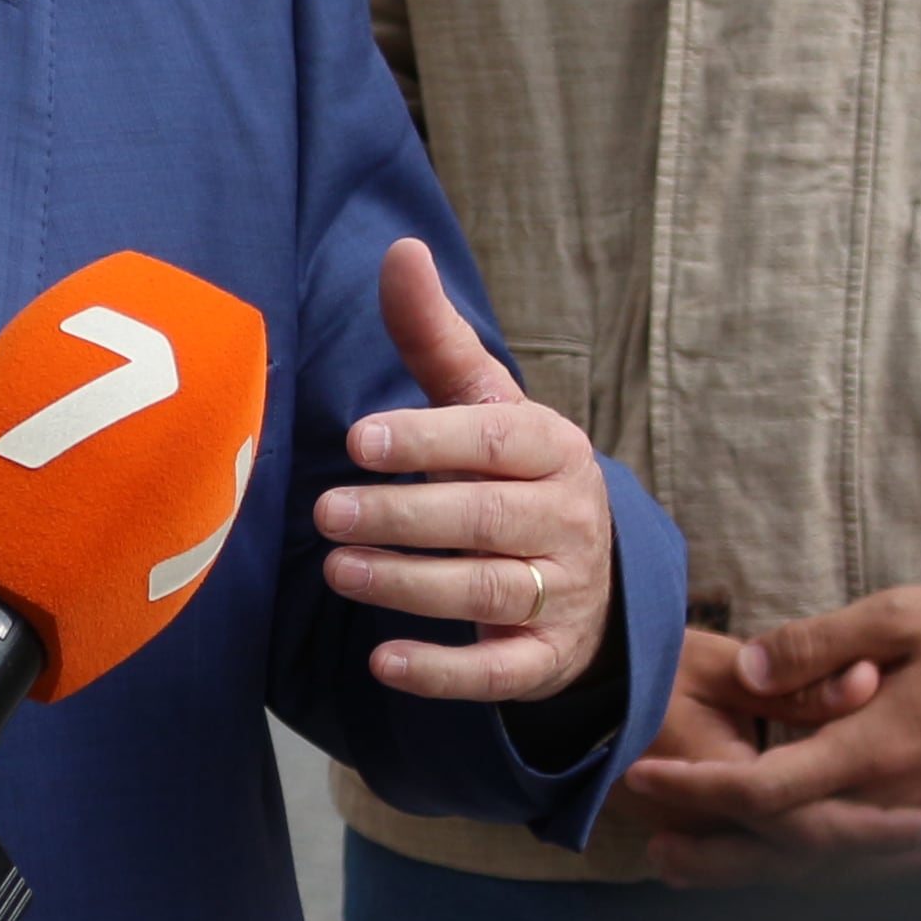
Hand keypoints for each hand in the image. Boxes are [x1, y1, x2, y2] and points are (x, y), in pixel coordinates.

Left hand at [318, 242, 618, 703]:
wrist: (593, 572)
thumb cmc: (509, 470)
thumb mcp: (483, 403)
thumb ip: (435, 337)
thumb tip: (400, 247)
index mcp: (552, 449)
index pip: (494, 440)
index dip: (429, 440)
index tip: (359, 440)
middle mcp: (568, 520)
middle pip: (486, 520)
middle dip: (405, 517)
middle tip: (327, 512)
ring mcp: (564, 593)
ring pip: (489, 592)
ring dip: (412, 585)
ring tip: (341, 571)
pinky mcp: (546, 657)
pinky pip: (502, 673)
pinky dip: (445, 672)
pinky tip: (385, 663)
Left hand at [616, 581, 920, 869]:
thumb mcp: (901, 614)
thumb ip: (816, 646)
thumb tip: (744, 669)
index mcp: (882, 748)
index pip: (770, 789)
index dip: (699, 789)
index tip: (640, 776)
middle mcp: (901, 801)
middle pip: (789, 848)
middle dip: (715, 850)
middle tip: (650, 849)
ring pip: (827, 869)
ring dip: (755, 872)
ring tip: (689, 870)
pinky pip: (867, 866)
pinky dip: (814, 874)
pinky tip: (775, 869)